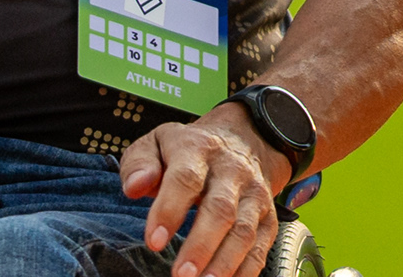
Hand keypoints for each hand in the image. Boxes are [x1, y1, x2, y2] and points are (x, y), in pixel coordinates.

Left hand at [121, 109, 283, 276]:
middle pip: (220, 209)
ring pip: (244, 230)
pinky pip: (262, 245)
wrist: (245, 138)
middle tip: (181, 274)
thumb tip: (134, 186)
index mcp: (199, 150)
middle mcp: (232, 171)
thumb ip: (139, 163)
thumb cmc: (190, 151)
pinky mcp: (268, 215)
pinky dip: (248, 269)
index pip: (185, 179)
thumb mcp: (158, 143)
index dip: (169, 210)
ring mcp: (253, 194)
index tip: (153, 242)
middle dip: (201, 245)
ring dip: (225, 262)